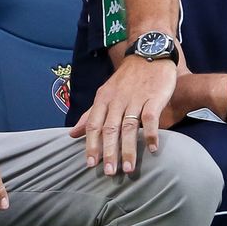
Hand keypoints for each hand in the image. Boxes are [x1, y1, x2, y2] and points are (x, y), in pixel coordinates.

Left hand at [68, 51, 177, 174]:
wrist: (150, 53)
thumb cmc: (127, 78)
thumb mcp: (105, 93)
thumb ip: (90, 115)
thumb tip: (72, 133)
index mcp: (103, 99)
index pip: (94, 125)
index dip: (91, 145)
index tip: (90, 165)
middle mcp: (117, 100)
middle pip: (110, 129)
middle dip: (108, 152)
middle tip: (108, 172)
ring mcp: (136, 98)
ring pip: (129, 127)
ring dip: (128, 149)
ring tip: (128, 168)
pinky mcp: (154, 97)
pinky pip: (151, 118)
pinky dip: (151, 134)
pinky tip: (152, 149)